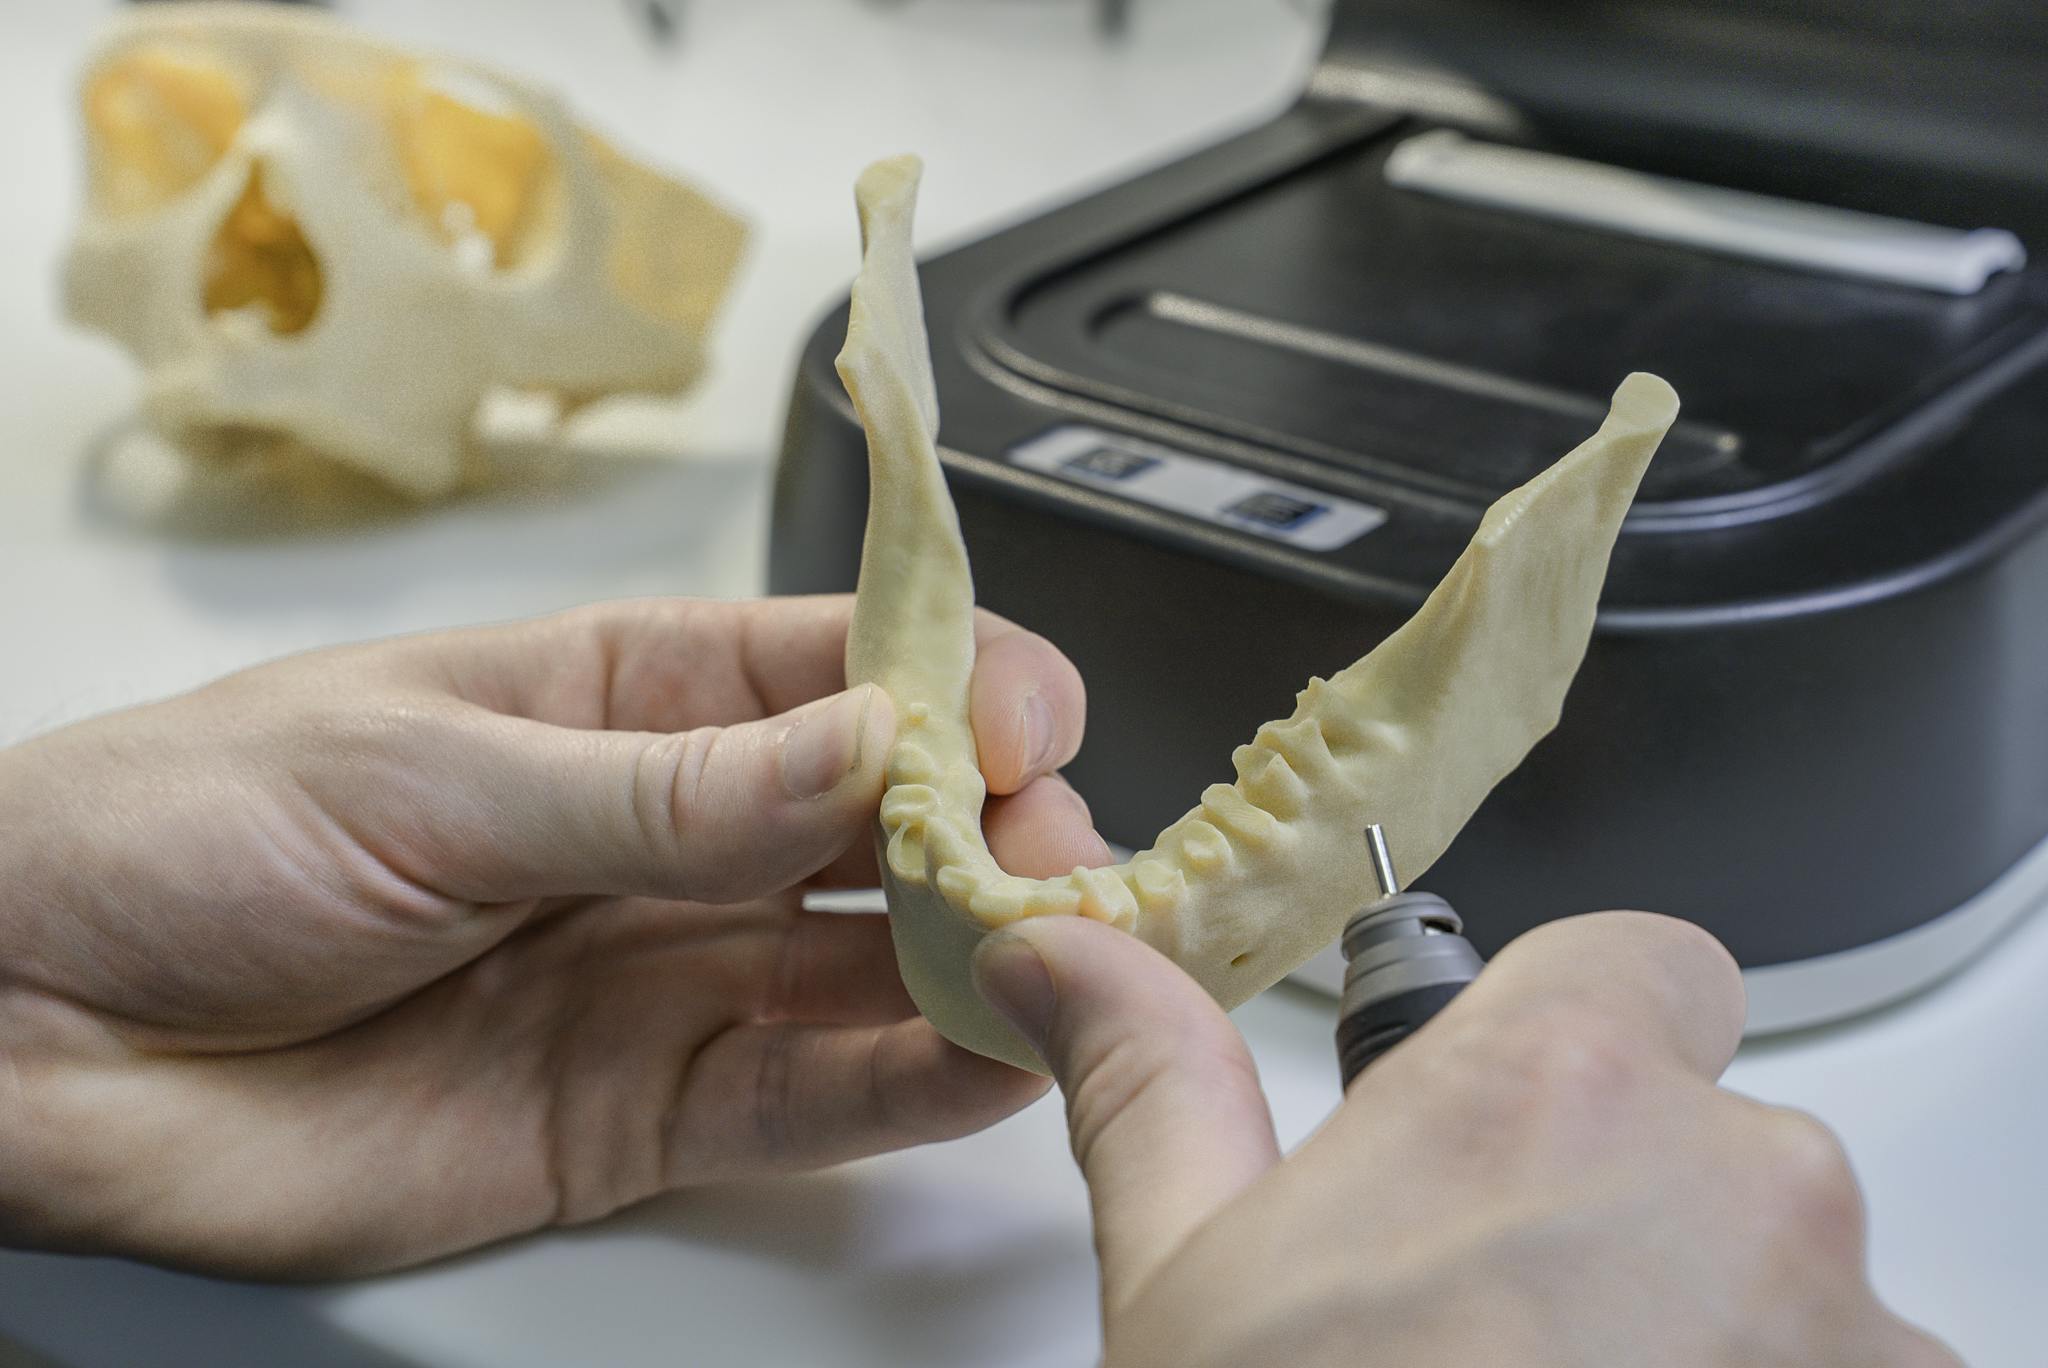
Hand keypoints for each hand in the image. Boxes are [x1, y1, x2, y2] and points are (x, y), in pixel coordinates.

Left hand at [0, 595, 1106, 1277]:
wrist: (22, 1038)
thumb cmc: (178, 834)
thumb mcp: (426, 766)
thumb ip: (658, 784)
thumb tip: (866, 743)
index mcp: (617, 695)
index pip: (832, 667)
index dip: (946, 683)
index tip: (1018, 720)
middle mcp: (666, 834)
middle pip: (879, 822)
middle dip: (987, 829)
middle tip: (1058, 856)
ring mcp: (660, 973)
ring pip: (863, 965)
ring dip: (972, 958)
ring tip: (1064, 960)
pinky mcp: (636, 1113)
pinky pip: (800, 1098)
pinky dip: (903, 1087)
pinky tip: (987, 1063)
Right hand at [972, 913, 1961, 1366]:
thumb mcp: (1186, 1282)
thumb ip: (1153, 1079)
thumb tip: (1064, 958)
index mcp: (1550, 1091)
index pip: (1642, 960)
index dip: (1568, 1037)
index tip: (1503, 1133)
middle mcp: (1740, 1187)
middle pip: (1714, 1134)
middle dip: (1624, 1209)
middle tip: (1492, 1329)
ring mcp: (1848, 1336)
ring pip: (1793, 1284)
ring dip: (1708, 1335)